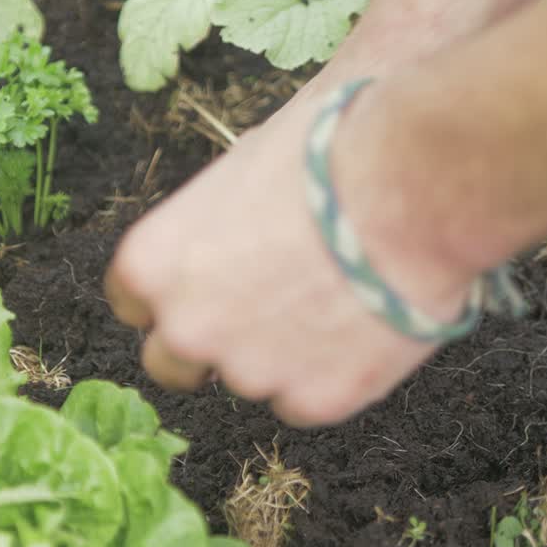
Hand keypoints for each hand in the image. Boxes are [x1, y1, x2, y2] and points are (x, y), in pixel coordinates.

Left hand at [104, 73, 482, 427]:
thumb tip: (243, 201)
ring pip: (250, 381)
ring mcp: (249, 372)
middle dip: (209, 342)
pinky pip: (310, 401)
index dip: (173, 293)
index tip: (205, 285)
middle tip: (265, 309)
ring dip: (280, 355)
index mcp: (155, 261)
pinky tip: (365, 325)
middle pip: (171, 361)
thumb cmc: (332, 145)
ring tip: (338, 299)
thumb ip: (222, 205)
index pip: (132, 301)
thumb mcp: (248, 154)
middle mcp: (188, 327)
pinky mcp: (314, 401)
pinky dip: (334, 374)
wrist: (414, 184)